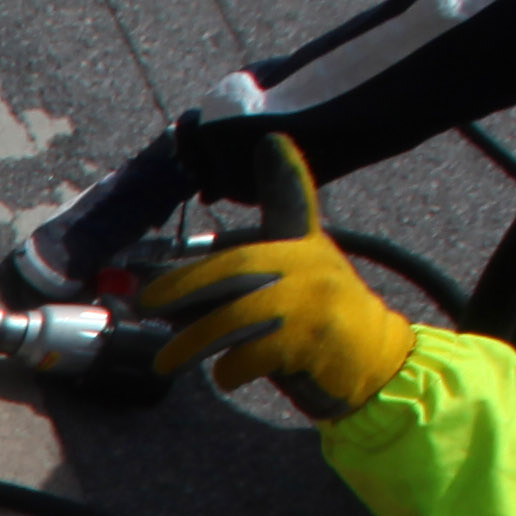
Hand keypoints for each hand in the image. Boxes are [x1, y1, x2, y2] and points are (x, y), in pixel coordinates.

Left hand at [145, 136, 416, 421]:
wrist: (373, 364)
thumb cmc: (312, 328)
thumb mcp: (282, 290)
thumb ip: (226, 287)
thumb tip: (154, 295)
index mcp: (302, 247)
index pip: (292, 201)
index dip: (283, 172)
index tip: (271, 140)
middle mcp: (311, 265)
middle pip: (237, 267)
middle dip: (183, 285)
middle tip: (143, 303)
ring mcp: (316, 301)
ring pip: (237, 316)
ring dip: (193, 341)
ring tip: (166, 363)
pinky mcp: (317, 340)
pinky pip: (256, 353)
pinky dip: (232, 369)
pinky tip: (227, 376)